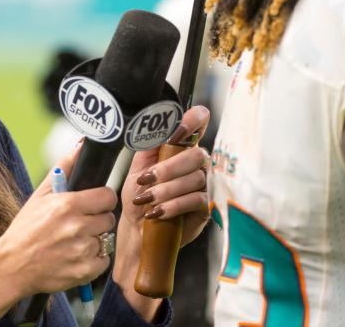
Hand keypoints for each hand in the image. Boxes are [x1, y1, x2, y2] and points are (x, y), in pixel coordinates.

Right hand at [0, 144, 117, 296]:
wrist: (12, 266)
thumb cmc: (25, 229)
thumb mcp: (40, 195)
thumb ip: (63, 167)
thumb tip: (81, 145)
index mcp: (68, 205)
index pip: (108, 196)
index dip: (101, 199)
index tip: (93, 203)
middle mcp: (77, 227)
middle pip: (108, 218)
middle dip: (96, 220)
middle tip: (79, 224)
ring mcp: (82, 251)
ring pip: (105, 240)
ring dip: (93, 241)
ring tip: (73, 242)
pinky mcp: (84, 271)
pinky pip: (103, 261)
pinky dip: (92, 260)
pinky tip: (75, 257)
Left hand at [119, 104, 211, 238]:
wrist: (138, 225)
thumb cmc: (140, 193)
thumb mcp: (139, 164)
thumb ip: (149, 143)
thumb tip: (157, 124)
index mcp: (182, 148)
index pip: (199, 123)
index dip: (194, 120)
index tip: (177, 132)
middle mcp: (197, 163)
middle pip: (197, 155)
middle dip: (168, 168)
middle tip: (147, 180)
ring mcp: (205, 184)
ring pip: (194, 178)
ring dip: (166, 190)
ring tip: (148, 199)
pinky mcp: (207, 206)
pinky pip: (196, 199)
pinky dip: (173, 205)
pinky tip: (158, 211)